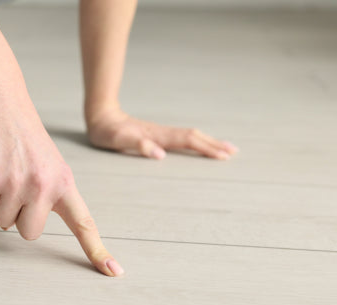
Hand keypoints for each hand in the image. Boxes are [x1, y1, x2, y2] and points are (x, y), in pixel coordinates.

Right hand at [0, 96, 123, 276]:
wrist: (3, 102)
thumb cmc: (25, 137)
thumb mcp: (50, 164)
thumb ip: (48, 195)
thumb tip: (25, 228)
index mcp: (65, 184)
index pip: (84, 224)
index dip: (96, 251)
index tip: (113, 272)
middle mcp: (44, 186)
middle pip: (29, 233)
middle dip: (18, 218)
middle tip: (16, 188)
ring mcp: (17, 184)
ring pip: (2, 222)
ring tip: (3, 172)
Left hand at [86, 109, 238, 159]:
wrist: (102, 117)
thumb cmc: (108, 132)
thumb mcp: (118, 141)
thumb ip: (138, 145)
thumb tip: (160, 154)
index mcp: (157, 136)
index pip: (187, 141)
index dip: (205, 148)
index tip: (222, 156)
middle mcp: (162, 133)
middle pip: (194, 137)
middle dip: (214, 144)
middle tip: (234, 152)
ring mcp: (161, 133)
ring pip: (190, 136)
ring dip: (209, 142)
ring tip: (226, 148)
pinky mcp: (158, 136)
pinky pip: (182, 138)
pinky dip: (196, 141)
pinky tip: (201, 145)